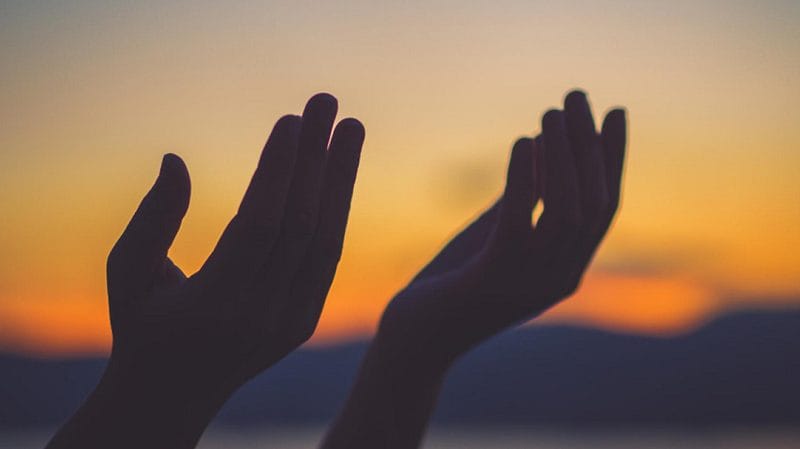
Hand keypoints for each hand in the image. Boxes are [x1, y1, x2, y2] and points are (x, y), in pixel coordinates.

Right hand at [47, 93, 364, 448]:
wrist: (172, 395)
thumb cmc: (140, 325)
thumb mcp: (127, 273)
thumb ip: (153, 217)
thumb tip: (177, 160)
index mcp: (212, 305)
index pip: (258, 227)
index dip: (277, 172)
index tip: (290, 121)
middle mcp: (260, 317)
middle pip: (299, 226)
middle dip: (315, 160)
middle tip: (326, 102)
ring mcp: (289, 323)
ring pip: (324, 241)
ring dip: (339, 180)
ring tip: (350, 128)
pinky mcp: (303, 322)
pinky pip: (326, 259)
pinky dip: (334, 212)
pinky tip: (339, 173)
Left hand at [379, 90, 625, 367]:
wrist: (413, 343)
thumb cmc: (452, 286)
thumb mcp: (492, 236)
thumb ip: (520, 201)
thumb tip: (539, 147)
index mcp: (564, 268)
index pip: (604, 207)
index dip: (612, 158)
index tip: (614, 112)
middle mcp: (558, 278)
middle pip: (593, 202)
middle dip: (590, 145)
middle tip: (577, 96)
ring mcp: (528, 284)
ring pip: (565, 210)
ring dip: (562, 155)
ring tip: (551, 110)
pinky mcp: (491, 281)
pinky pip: (518, 222)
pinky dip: (525, 179)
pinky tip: (522, 142)